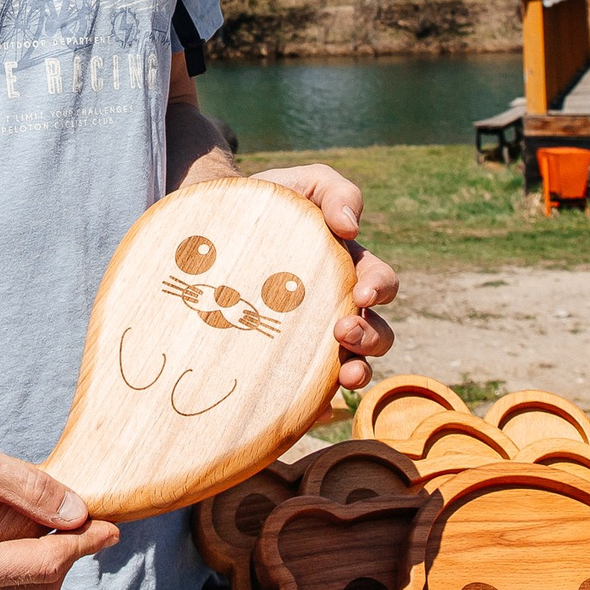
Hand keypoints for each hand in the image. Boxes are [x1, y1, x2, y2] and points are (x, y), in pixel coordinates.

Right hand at [0, 425, 120, 589]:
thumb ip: (31, 488)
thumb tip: (79, 512)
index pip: (43, 566)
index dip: (83, 545)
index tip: (113, 526)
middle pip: (39, 586)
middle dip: (65, 552)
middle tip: (82, 514)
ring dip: (41, 557)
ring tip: (39, 512)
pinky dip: (17, 560)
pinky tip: (13, 525)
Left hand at [252, 163, 396, 390]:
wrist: (209, 221)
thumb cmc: (262, 201)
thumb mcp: (299, 183)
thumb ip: (335, 191)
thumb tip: (351, 226)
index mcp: (345, 266)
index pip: (379, 283)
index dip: (380, 290)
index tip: (362, 293)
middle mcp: (333, 305)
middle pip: (375, 333)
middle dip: (371, 338)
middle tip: (344, 331)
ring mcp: (307, 336)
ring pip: (351, 365)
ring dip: (358, 371)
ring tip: (344, 373)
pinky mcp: (279, 360)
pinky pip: (307, 391)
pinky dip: (319, 403)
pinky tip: (312, 406)